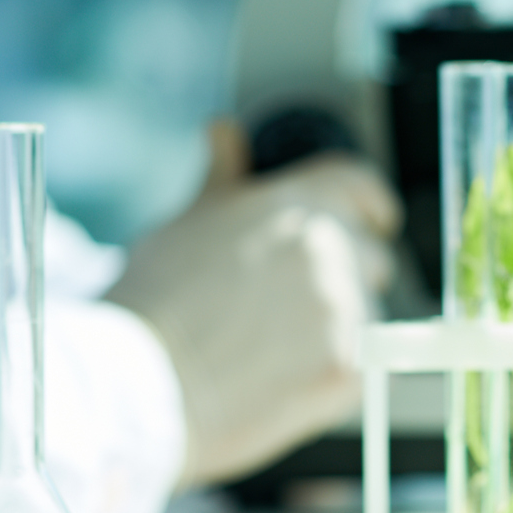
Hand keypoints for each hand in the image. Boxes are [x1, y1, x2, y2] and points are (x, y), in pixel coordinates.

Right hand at [105, 120, 400, 487]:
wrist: (137, 380)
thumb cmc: (152, 303)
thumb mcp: (186, 223)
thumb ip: (223, 179)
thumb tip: (225, 132)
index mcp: (292, 201)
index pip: (360, 186)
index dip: (370, 206)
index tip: (376, 222)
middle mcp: (327, 244)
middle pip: (372, 255)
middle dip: (346, 278)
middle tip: (289, 312)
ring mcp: (342, 303)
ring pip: (367, 313)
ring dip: (338, 327)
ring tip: (274, 352)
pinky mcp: (347, 362)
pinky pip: (362, 364)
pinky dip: (333, 374)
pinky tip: (281, 380)